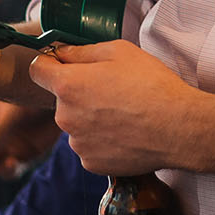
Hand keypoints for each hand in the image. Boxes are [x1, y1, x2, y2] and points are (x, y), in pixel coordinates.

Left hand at [29, 40, 211, 176]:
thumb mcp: (120, 51)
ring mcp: (77, 144)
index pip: (37, 69)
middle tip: (112, 90)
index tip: (66, 64)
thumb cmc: (151, 85)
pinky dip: (102, 140)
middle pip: (61, 99)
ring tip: (124, 114)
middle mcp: (65, 117)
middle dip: (79, 93)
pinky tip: (126, 133)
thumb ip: (83, 51)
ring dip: (91, 118)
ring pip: (76, 124)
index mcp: (68, 85)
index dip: (50, 63)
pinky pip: (89, 146)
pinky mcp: (91, 163)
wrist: (177, 127)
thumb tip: (62, 53)